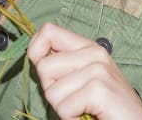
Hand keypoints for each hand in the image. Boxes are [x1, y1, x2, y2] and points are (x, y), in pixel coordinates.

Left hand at [26, 22, 141, 119]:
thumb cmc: (105, 105)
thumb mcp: (84, 77)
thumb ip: (63, 64)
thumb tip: (35, 56)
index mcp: (88, 47)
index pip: (48, 31)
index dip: (35, 50)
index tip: (43, 70)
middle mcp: (94, 53)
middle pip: (44, 66)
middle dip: (51, 89)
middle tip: (73, 99)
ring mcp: (97, 70)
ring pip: (51, 91)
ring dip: (62, 108)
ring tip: (83, 108)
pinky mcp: (99, 89)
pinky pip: (64, 107)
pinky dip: (71, 119)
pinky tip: (88, 115)